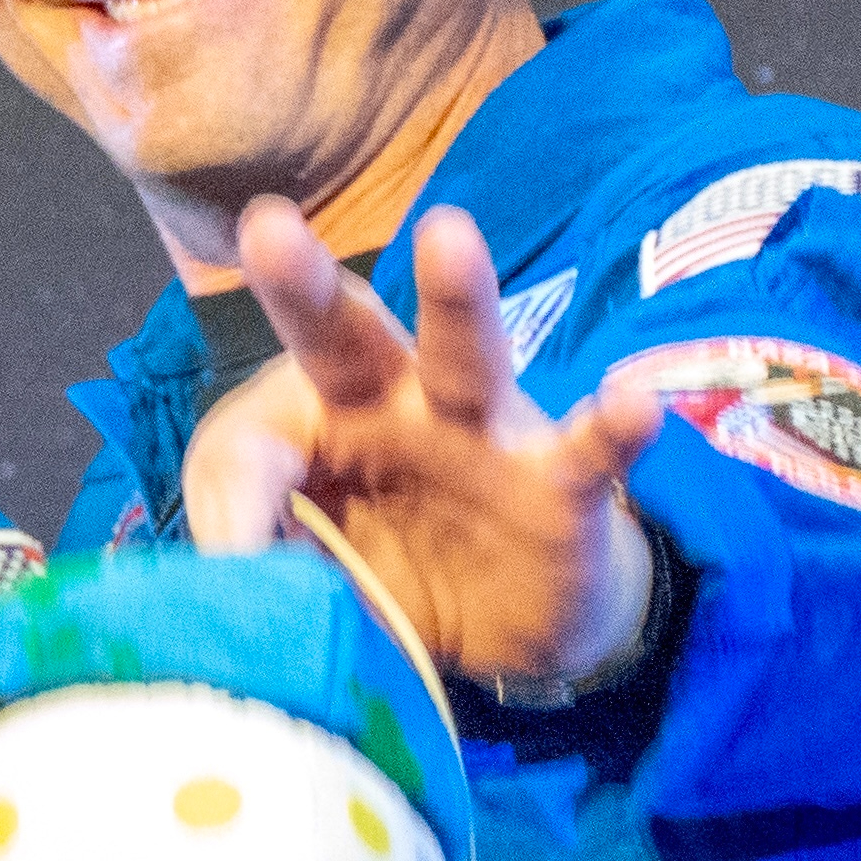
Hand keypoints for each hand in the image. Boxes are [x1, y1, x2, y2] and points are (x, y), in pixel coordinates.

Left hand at [183, 201, 674, 683]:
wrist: (503, 629)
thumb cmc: (384, 565)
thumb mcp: (308, 573)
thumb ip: (263, 563)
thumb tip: (229, 576)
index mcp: (312, 423)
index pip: (251, 438)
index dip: (232, 499)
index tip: (231, 559)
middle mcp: (392, 407)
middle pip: (341, 337)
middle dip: (305, 287)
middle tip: (267, 231)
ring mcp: (479, 437)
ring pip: (464, 355)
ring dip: (456, 298)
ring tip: (450, 236)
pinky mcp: (558, 489)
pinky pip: (588, 451)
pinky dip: (612, 427)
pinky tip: (632, 402)